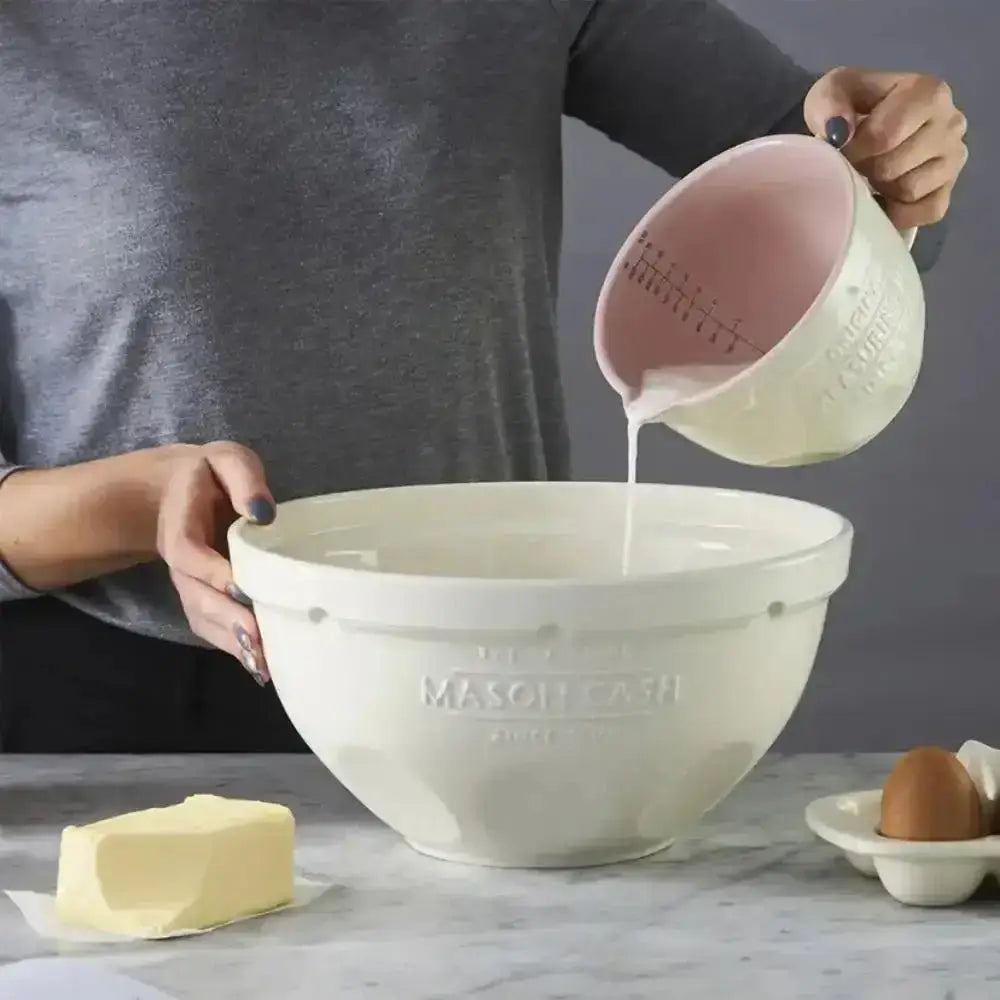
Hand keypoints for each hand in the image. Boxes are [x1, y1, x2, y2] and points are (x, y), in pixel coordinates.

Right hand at [155, 442, 275, 684]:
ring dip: (231, 642)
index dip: (210, 573)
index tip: (241, 588)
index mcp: (181, 525)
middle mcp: (181, 563)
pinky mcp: (204, 598)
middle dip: (226, 620)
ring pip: (203, 619)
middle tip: (258, 640)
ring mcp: (190, 585)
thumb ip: (244, 479)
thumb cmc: (211, 474)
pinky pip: (213, 628)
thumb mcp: (227, 460)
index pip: (187, 554)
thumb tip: (263, 513)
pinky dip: (235, 647)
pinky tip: (264, 664)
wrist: (179, 490)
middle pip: (195, 598)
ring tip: (264, 662)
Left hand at [804, 67, 967, 228]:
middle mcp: (951, 123)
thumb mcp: (832, 91)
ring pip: (910, 190)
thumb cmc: (848, 104)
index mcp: (928, 92)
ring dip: (882, 188)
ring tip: (872, 173)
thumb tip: (839, 131)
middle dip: (866, 169)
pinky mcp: (948, 189)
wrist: (864, 120)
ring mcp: (954, 158)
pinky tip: (884, 197)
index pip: (886, 136)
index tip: (842, 149)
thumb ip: (829, 103)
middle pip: (895, 166)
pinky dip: (900, 212)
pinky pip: (928, 211)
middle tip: (856, 162)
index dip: (855, 150)